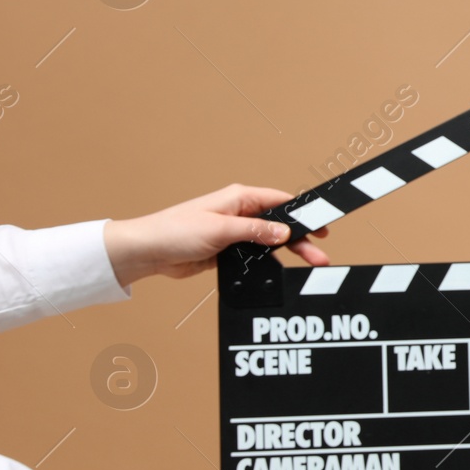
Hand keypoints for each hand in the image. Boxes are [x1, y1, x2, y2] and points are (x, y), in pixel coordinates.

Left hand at [102, 184, 330, 286]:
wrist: (147, 252)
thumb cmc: (174, 230)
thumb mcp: (220, 228)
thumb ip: (255, 230)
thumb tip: (283, 232)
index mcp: (239, 198)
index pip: (281, 201)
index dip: (303, 213)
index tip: (322, 224)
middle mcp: (240, 213)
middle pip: (280, 225)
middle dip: (301, 239)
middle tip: (320, 254)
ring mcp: (235, 233)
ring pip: (270, 243)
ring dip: (287, 254)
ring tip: (307, 266)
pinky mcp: (227, 251)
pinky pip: (256, 256)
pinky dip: (268, 263)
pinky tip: (278, 272)